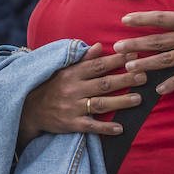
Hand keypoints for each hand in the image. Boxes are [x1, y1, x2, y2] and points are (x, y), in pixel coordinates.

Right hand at [18, 43, 144, 143]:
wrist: (28, 109)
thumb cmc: (51, 86)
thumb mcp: (63, 69)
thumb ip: (83, 59)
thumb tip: (99, 46)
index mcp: (72, 73)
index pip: (98, 64)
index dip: (117, 60)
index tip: (134, 54)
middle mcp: (72, 89)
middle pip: (103, 83)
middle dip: (125, 79)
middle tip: (144, 76)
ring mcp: (72, 107)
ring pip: (100, 104)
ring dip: (120, 102)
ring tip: (138, 99)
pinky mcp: (70, 124)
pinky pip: (90, 126)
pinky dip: (105, 128)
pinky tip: (120, 128)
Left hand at [114, 0, 173, 94]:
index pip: (160, 18)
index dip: (141, 19)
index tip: (124, 19)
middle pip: (157, 41)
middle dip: (135, 44)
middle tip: (116, 47)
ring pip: (166, 59)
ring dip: (147, 64)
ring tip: (129, 68)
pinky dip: (172, 83)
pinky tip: (159, 90)